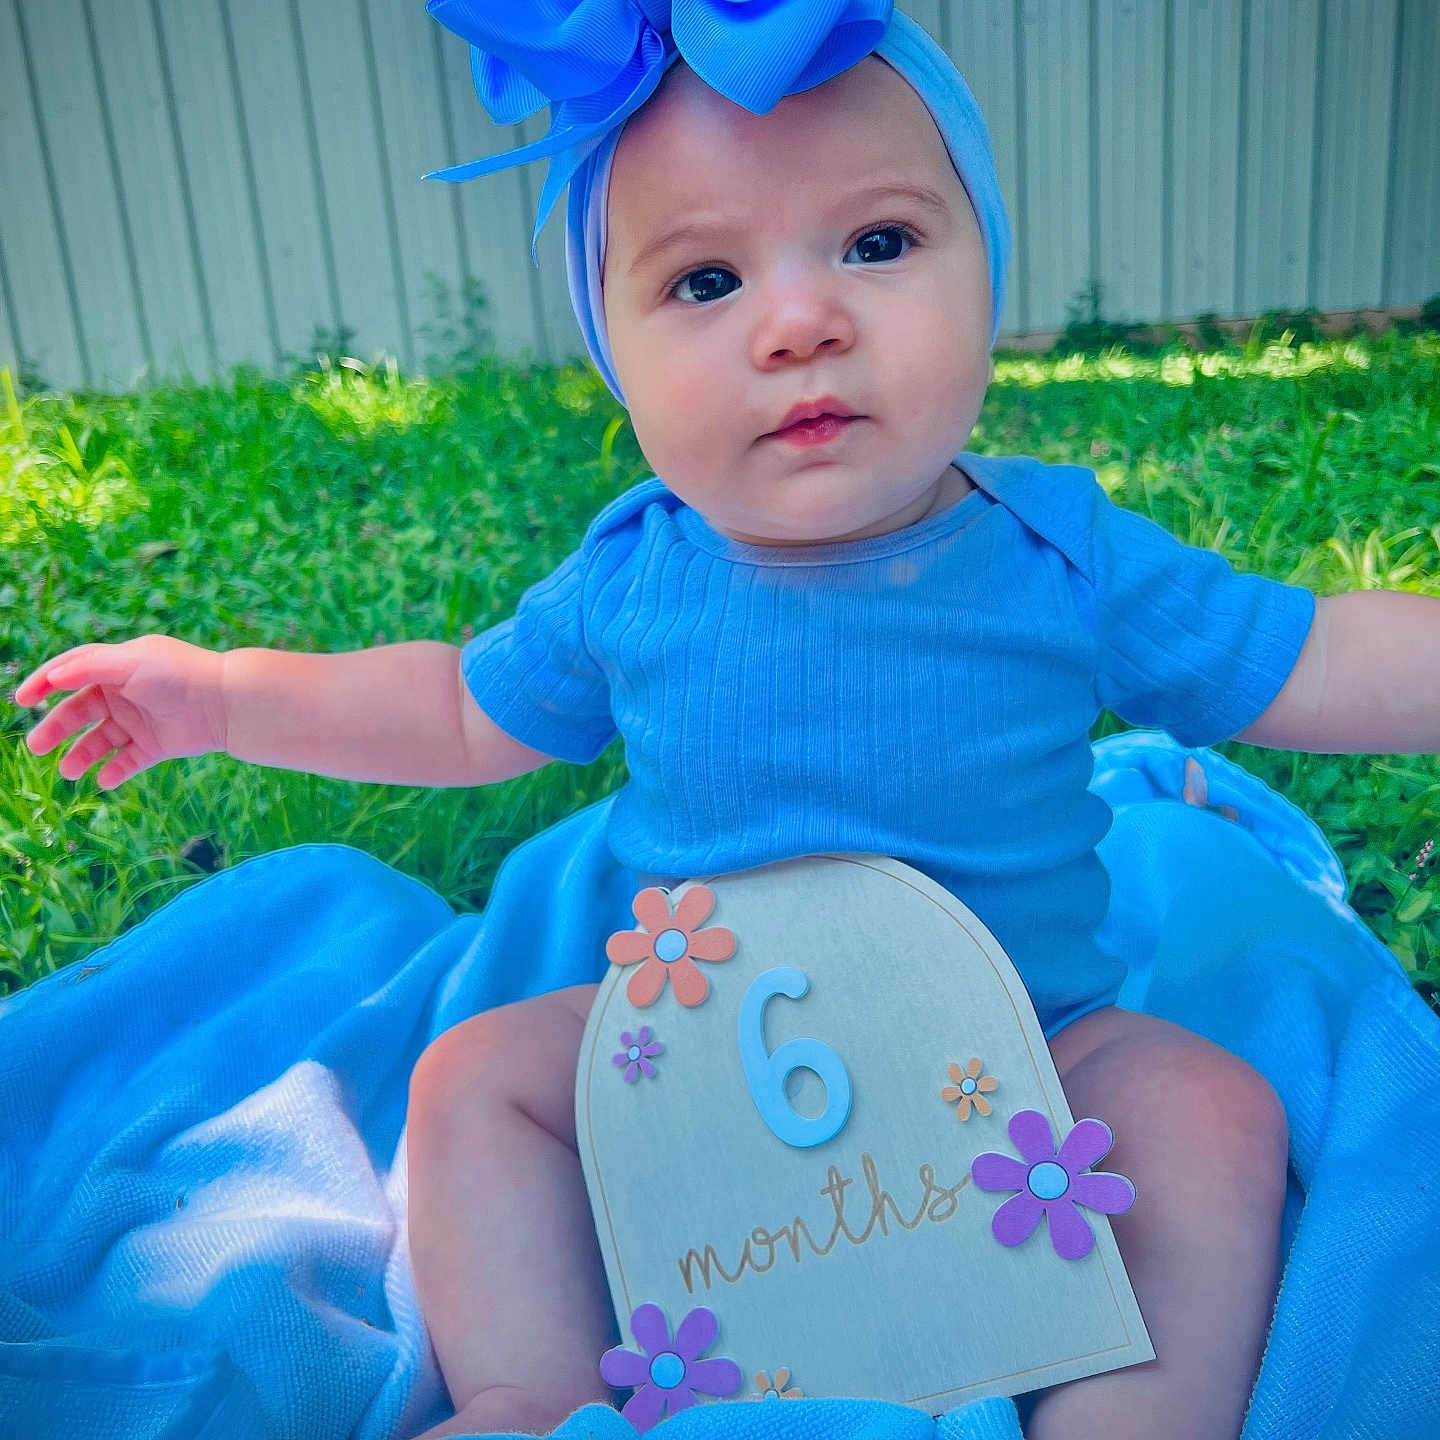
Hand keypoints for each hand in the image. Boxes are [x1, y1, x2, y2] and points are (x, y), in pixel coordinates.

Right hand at [14, 635, 227, 789]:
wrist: (224, 703)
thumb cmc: (177, 675)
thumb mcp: (131, 662)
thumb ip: (90, 667)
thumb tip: (54, 676)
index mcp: (118, 667)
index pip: (72, 672)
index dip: (45, 683)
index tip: (22, 699)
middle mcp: (126, 693)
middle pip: (80, 711)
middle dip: (57, 728)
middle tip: (36, 746)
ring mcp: (141, 721)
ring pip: (101, 741)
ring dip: (82, 755)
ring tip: (69, 771)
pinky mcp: (157, 745)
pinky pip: (128, 761)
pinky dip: (114, 771)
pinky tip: (103, 780)